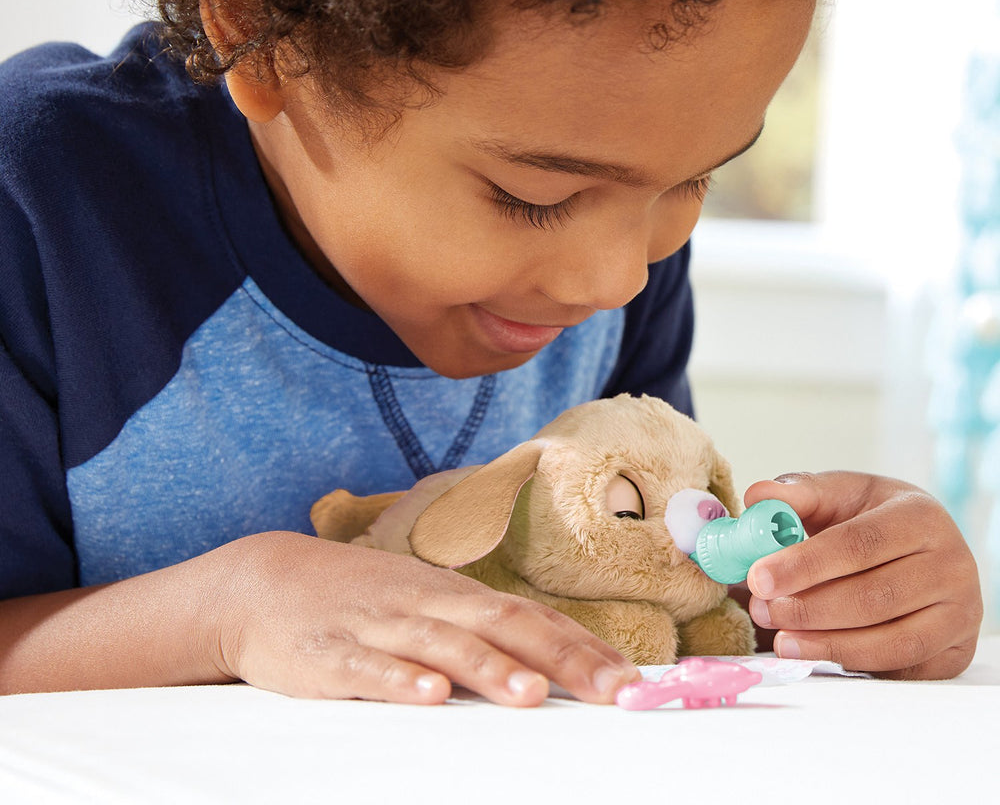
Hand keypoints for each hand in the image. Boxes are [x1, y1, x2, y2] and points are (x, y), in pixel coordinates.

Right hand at [209, 531, 639, 704]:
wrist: (265, 582)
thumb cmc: (360, 602)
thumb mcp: (421, 608)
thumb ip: (475, 635)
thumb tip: (544, 670)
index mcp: (452, 596)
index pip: (531, 619)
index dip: (583, 649)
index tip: (633, 683)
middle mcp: (426, 604)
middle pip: (503, 626)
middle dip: (563, 660)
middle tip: (615, 693)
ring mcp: (379, 626)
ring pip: (442, 644)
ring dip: (489, 668)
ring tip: (532, 694)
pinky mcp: (331, 653)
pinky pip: (369, 667)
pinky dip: (401, 680)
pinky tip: (429, 695)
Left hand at [742, 472, 982, 679]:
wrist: (918, 547)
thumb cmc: (869, 517)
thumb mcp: (838, 493)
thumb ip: (797, 493)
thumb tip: (757, 497)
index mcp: (920, 516)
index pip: (859, 544)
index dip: (805, 564)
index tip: (759, 577)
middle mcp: (950, 564)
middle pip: (874, 597)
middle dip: (809, 609)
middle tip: (762, 610)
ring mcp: (959, 613)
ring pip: (890, 640)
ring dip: (826, 643)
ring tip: (781, 639)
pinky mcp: (955, 652)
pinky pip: (900, 667)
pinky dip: (853, 663)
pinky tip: (814, 653)